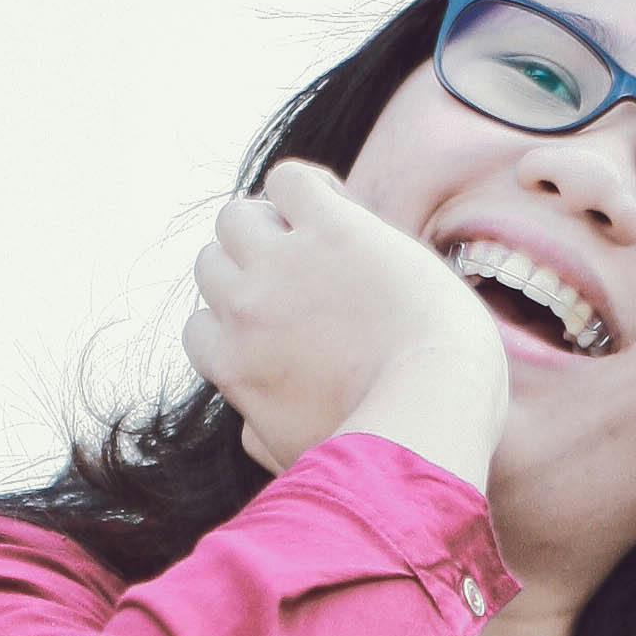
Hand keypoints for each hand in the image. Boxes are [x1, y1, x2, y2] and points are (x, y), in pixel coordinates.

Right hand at [182, 160, 508, 483]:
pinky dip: (308, 188)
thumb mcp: (296, 456)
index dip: (239, 322)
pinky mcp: (331, 226)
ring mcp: (282, 262)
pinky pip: (291, 179)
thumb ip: (259, 434)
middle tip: (303, 281)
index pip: (202, 325)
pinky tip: (340, 208)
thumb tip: (246, 421)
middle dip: (251, 272)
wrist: (434, 406)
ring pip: (237, 216)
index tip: (278, 326)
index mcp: (231, 364)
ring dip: (270, 224)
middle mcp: (243, 308)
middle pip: (212, 265)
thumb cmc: (379, 448)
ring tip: (318, 241)